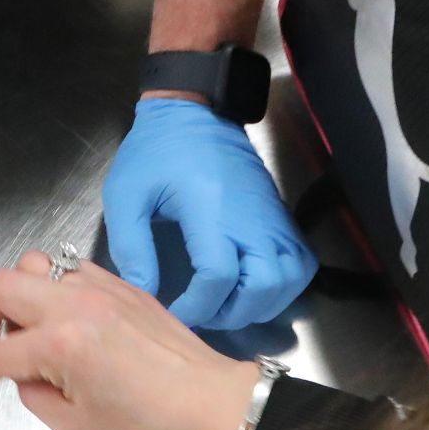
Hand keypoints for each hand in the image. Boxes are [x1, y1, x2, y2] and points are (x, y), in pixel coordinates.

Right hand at [0, 251, 259, 429]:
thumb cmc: (147, 421)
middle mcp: (75, 304)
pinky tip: (61, 319)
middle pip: (1, 285)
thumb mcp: (75, 428)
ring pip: (34, 264)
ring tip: (24, 326)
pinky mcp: (121, 284)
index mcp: (61, 344)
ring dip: (17, 293)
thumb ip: (33, 397)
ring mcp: (100, 287)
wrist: (205, 398)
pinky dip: (53, 287)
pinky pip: (70, 269)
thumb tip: (22, 375)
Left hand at [101, 98, 316, 331]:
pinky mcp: (282, 220)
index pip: (218, 276)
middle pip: (263, 288)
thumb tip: (143, 292)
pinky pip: (301, 265)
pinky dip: (284, 287)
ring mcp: (273, 220)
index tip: (174, 311)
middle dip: (232, 314)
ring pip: (289, 282)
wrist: (198, 115)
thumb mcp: (127, 194)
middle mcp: (251, 219)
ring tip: (227, 303)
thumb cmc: (158, 151)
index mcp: (210, 211)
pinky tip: (254, 288)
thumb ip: (131, 247)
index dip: (196, 307)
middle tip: (203, 312)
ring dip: (260, 305)